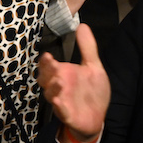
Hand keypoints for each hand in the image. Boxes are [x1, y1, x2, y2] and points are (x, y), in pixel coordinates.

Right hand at [38, 24, 110, 142]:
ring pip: (50, 94)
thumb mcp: (93, 67)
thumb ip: (87, 48)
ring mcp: (61, 101)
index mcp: (62, 74)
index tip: (47, 55)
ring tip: (59, 82)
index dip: (46, 61)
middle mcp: (58, 87)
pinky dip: (59, 107)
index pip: (48, 66)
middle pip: (45, 78)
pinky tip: (58, 101)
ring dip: (53, 88)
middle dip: (46, 72)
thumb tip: (82, 25)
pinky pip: (60, 111)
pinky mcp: (67, 115)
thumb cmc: (92, 91)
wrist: (97, 117)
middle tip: (52, 64)